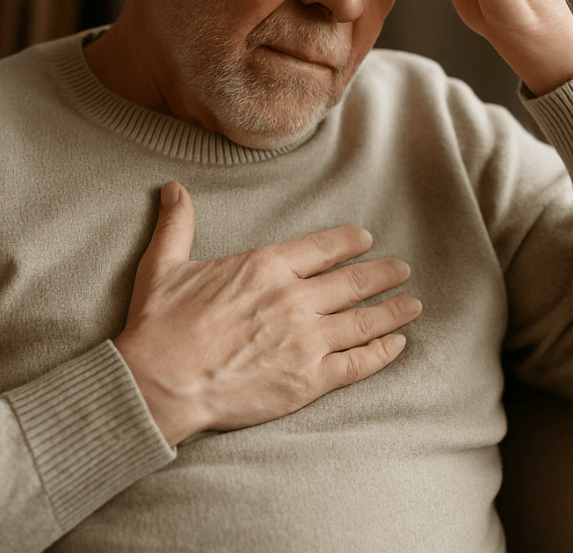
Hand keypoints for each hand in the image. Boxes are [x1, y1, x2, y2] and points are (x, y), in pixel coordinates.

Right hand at [113, 182, 421, 445]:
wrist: (159, 382)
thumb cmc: (159, 326)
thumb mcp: (164, 265)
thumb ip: (178, 225)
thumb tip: (174, 189)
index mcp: (266, 266)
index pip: (323, 248)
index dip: (349, 242)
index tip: (366, 240)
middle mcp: (294, 299)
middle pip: (353, 282)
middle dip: (383, 274)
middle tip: (402, 269)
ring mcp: (306, 340)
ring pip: (364, 320)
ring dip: (393, 310)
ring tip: (412, 304)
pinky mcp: (309, 380)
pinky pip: (358, 363)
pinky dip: (382, 352)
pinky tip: (396, 345)